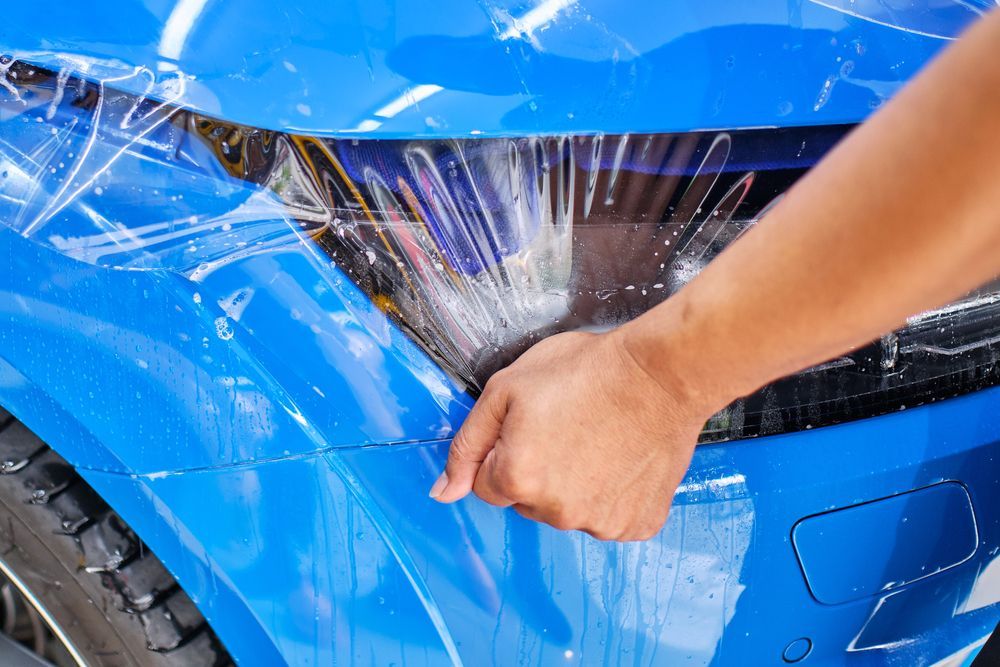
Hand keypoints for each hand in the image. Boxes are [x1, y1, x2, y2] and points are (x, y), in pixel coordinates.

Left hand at [428, 328, 714, 541]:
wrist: (661, 374)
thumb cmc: (588, 371)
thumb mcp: (507, 389)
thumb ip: (468, 444)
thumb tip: (442, 492)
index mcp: (517, 478)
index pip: (485, 484)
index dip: (504, 451)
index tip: (531, 426)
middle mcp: (556, 512)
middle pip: (525, 502)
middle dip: (535, 470)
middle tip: (566, 427)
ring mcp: (600, 523)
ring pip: (566, 511)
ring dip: (573, 485)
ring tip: (597, 439)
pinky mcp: (636, 524)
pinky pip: (607, 516)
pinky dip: (611, 494)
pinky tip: (620, 459)